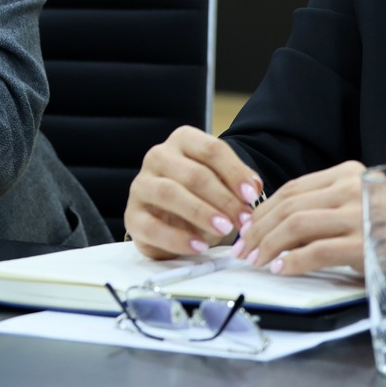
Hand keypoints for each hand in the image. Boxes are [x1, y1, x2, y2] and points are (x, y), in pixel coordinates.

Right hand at [125, 125, 263, 259]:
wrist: (170, 218)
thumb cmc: (199, 195)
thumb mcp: (222, 183)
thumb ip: (239, 182)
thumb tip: (254, 188)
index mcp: (182, 140)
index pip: (211, 149)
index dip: (234, 173)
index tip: (251, 196)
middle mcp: (158, 156)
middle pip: (193, 173)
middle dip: (222, 198)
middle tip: (242, 219)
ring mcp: (141, 185)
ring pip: (169, 193)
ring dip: (201, 213)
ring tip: (224, 230)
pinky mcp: (132, 216)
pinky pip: (152, 226)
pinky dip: (178, 238)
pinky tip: (199, 246)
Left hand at [233, 160, 364, 276]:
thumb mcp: (359, 204)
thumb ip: (324, 206)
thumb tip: (273, 224)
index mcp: (348, 174)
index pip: (292, 188)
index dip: (263, 210)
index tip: (246, 228)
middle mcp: (352, 188)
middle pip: (289, 205)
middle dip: (259, 229)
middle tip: (243, 248)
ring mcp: (359, 215)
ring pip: (297, 225)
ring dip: (269, 245)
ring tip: (256, 260)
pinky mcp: (363, 244)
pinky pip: (316, 251)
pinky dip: (292, 261)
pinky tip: (280, 269)